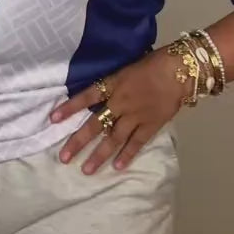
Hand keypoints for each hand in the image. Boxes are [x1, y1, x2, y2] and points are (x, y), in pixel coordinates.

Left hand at [49, 47, 188, 173]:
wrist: (180, 69)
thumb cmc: (153, 64)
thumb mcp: (127, 69)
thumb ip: (113, 84)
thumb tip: (98, 96)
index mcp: (114, 83)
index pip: (87, 96)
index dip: (70, 107)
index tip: (53, 119)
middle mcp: (121, 101)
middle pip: (96, 124)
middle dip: (79, 141)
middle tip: (64, 157)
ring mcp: (136, 115)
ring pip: (113, 138)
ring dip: (99, 155)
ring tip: (86, 170)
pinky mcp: (151, 125)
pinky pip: (137, 143)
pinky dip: (127, 155)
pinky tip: (117, 167)